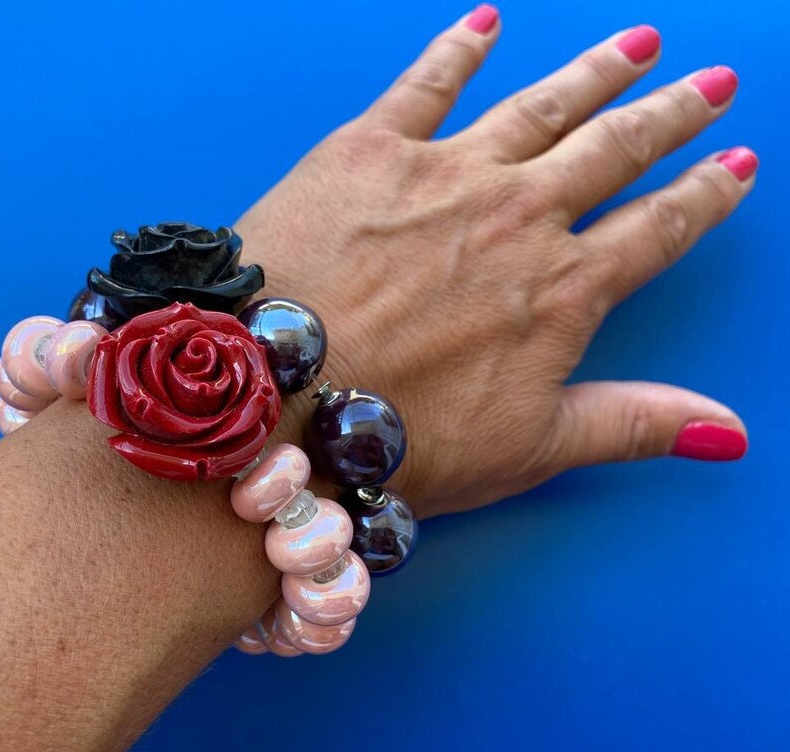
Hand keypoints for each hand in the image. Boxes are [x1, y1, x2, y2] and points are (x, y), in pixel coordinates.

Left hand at [236, 6, 753, 516]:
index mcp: (561, 289)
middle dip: (669, 114)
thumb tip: (727, 430)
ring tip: (637, 43)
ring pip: (541, 105)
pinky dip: (456, 50)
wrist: (278, 399)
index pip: (656, 231)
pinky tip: (485, 24)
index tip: (735, 166)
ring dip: (594, 72)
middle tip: (712, 81)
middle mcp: (517, 215)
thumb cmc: (397, 436)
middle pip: (613, 150)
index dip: (702, 198)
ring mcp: (444, 173)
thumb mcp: (529, 448)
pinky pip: (424, 84)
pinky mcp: (368, 150)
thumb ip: (631, 423)